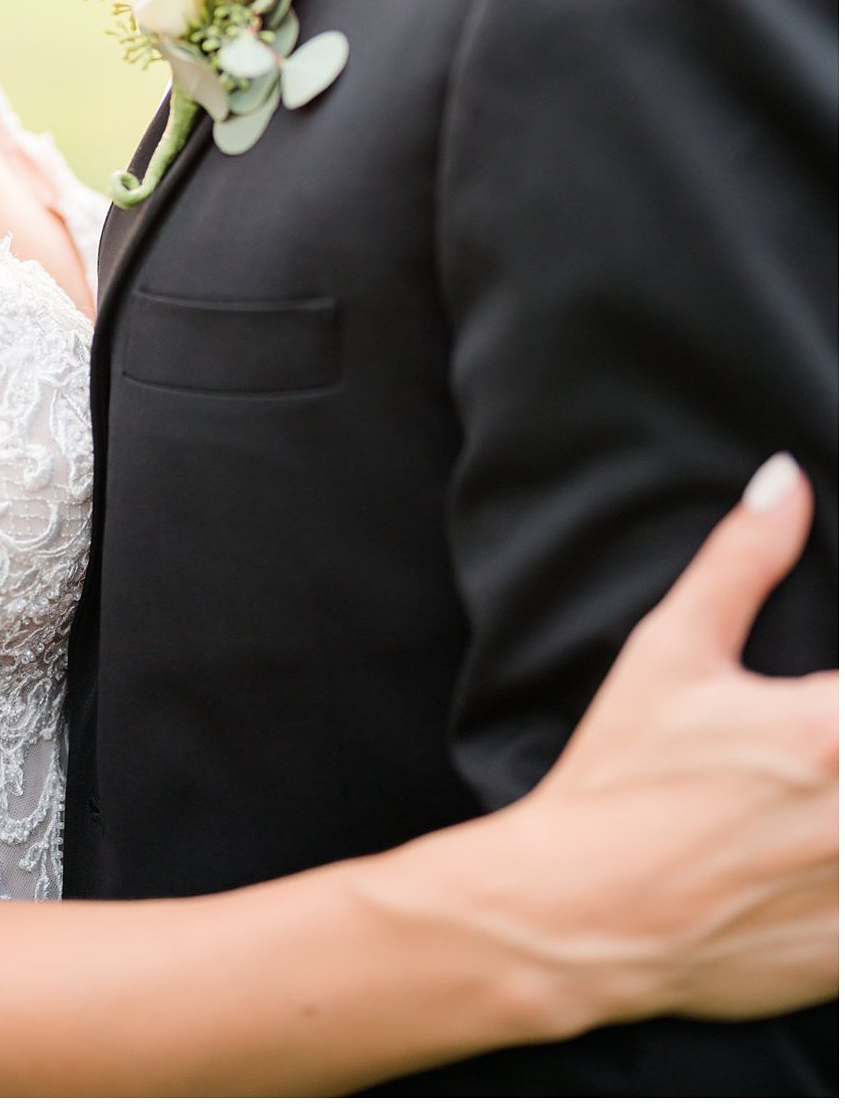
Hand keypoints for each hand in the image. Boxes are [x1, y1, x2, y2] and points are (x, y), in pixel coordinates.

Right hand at [513, 453, 837, 1025]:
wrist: (578, 916)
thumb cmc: (620, 778)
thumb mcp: (671, 653)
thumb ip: (742, 560)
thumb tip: (786, 480)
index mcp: (835, 734)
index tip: (829, 700)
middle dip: (844, 749)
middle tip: (817, 748)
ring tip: (809, 794)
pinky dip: (842, 882)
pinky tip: (809, 858)